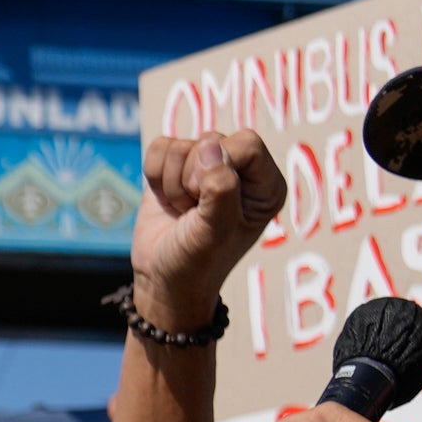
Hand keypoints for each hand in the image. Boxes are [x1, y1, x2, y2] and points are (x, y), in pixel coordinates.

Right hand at [131, 129, 287, 335]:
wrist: (163, 280)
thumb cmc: (198, 262)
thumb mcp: (216, 230)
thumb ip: (221, 187)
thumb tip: (210, 146)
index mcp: (266, 185)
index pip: (246, 144)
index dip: (221, 167)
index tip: (209, 201)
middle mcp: (240, 170)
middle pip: (211, 141)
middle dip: (192, 179)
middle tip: (194, 213)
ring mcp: (206, 166)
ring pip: (181, 146)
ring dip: (172, 184)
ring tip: (183, 212)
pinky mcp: (175, 167)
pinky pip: (159, 147)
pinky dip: (156, 176)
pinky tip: (168, 201)